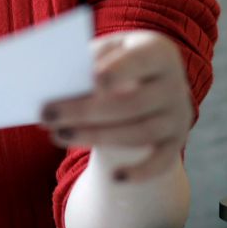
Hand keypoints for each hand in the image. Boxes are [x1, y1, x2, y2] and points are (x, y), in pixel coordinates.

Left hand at [40, 30, 192, 181]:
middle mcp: (174, 83)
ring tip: (58, 134)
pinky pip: (161, 163)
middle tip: (48, 115)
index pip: (139, 60)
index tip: (93, 79)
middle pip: (130, 104)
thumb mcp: (109, 51)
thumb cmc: (119, 62)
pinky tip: (114, 177)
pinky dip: (140, 172)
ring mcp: (178, 116)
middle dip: (85, 112)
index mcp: (157, 50)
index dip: (119, 70)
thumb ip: (90, 62)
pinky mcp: (175, 142)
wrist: (153, 81)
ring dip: (95, 137)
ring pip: (138, 133)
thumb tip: (57, 85)